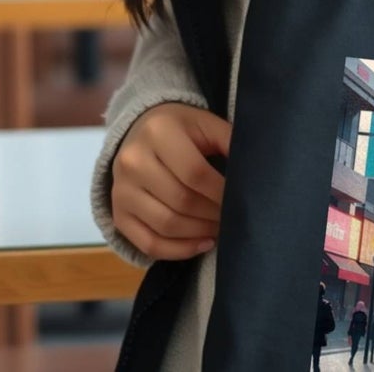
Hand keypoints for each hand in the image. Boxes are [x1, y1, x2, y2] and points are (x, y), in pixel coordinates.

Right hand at [110, 102, 230, 260]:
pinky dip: (178, 251)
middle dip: (212, 214)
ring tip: (220, 230)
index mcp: (158, 132)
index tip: (240, 199)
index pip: (194, 172)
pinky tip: (201, 244)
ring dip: (199, 233)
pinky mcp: (118, 214)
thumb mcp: (205, 123)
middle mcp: (132, 161)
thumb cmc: (181, 128)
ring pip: (165, 225)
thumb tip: (254, 169)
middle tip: (233, 218)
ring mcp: (121, 191)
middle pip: (180, 201)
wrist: (139, 130)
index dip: (220, 191)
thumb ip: (228, 140)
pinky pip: (148, 243)